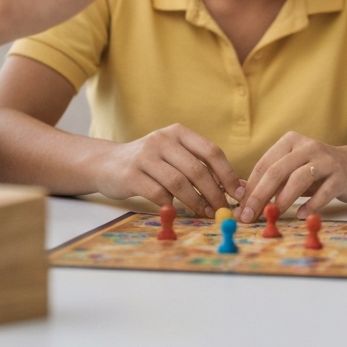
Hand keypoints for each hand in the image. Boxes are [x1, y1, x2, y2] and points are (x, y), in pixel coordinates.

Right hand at [93, 124, 243, 216]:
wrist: (107, 163)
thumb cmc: (150, 163)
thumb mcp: (175, 156)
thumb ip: (202, 168)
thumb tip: (239, 187)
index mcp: (178, 132)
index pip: (211, 151)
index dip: (228, 174)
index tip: (238, 194)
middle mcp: (162, 139)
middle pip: (197, 169)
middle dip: (214, 193)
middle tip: (223, 210)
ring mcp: (145, 155)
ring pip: (178, 182)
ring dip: (196, 202)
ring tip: (205, 214)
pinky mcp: (131, 174)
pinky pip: (157, 193)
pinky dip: (171, 205)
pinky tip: (177, 212)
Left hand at [236, 132, 346, 223]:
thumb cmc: (317, 171)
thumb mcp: (293, 170)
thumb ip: (272, 181)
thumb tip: (241, 199)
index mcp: (290, 141)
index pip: (265, 165)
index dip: (250, 187)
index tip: (240, 208)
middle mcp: (307, 146)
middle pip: (278, 171)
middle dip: (260, 195)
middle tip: (249, 215)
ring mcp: (326, 160)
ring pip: (299, 178)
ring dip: (283, 199)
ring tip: (273, 214)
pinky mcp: (341, 176)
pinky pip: (324, 191)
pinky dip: (311, 205)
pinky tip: (301, 215)